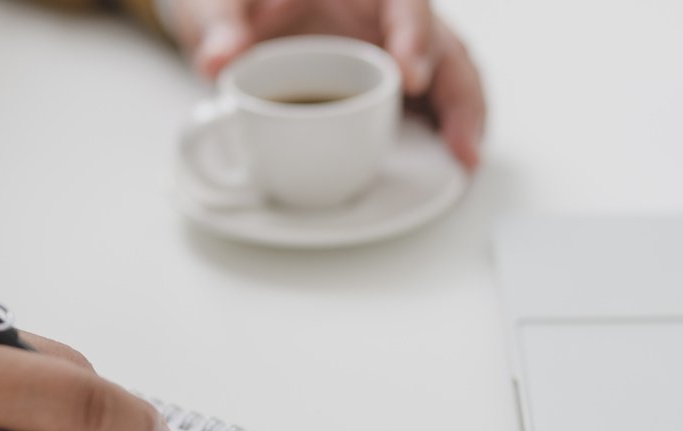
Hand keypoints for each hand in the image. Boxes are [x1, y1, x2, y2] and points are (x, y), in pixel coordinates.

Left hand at [171, 0, 485, 168]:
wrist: (231, 22)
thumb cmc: (235, 3)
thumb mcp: (216, 3)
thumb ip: (219, 25)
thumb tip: (216, 61)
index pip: (403, 0)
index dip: (413, 35)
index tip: (409, 77)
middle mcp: (385, 14)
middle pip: (444, 42)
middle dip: (456, 91)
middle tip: (458, 140)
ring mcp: (393, 49)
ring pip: (450, 72)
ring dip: (463, 116)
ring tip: (466, 160)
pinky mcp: (391, 84)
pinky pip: (434, 101)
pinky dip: (447, 129)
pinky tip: (455, 162)